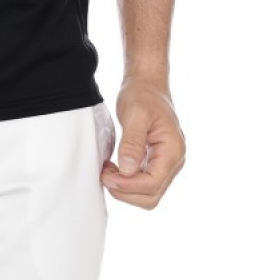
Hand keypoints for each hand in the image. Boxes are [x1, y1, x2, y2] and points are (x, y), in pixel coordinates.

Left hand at [100, 76, 185, 208]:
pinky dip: (128, 182)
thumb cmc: (143, 95)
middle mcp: (174, 161)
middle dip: (126, 191)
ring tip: (108, 172)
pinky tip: (114, 169)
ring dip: (126, 189)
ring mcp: (166, 163)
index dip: (128, 186)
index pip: (153, 183)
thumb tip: (127, 170)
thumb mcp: (135, 114)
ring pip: (148, 193)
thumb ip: (132, 143)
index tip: (107, 176)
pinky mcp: (157, 162)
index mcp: (173, 150)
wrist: (148, 84)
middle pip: (151, 195)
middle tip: (105, 175)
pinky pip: (144, 182)